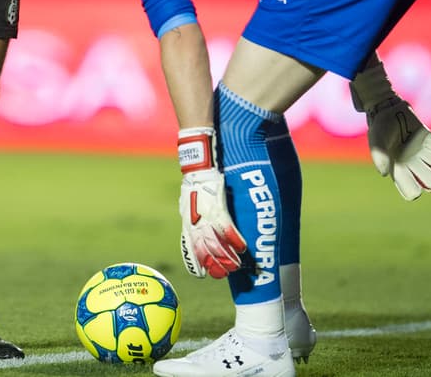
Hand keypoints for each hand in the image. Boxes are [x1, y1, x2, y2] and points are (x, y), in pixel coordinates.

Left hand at [176, 128, 245, 278]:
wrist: (198, 154)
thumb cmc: (197, 176)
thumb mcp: (190, 197)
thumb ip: (194, 212)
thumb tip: (200, 225)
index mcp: (187, 217)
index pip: (188, 246)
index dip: (194, 262)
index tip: (201, 274)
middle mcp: (194, 218)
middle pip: (202, 248)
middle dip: (213, 264)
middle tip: (223, 276)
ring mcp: (205, 212)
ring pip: (215, 241)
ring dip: (226, 257)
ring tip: (236, 268)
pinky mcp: (217, 203)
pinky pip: (226, 226)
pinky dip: (234, 238)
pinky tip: (243, 249)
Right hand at [365, 96, 430, 200]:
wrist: (388, 109)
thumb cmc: (380, 127)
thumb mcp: (377, 142)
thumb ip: (380, 157)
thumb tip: (385, 174)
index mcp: (399, 171)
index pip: (412, 193)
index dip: (415, 189)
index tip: (409, 175)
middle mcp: (414, 166)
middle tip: (422, 163)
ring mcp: (425, 154)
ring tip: (427, 150)